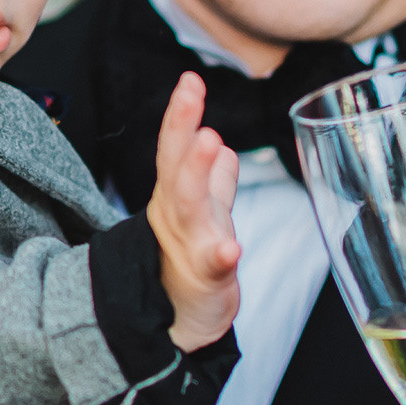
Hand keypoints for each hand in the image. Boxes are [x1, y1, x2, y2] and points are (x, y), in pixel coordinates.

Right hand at [144, 72, 241, 351]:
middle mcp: (179, 217)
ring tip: (213, 143)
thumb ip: (214, 181)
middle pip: (176, 170)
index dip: (180, 115)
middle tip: (190, 93)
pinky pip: (214, 267)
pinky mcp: (207, 282)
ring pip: (191, 208)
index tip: (189, 80)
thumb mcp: (204, 216)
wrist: (174, 324)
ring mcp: (190, 247)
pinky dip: (221, 255)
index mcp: (177, 197)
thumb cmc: (189, 266)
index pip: (176, 149)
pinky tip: (231, 247)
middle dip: (182, 131)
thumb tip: (225, 148)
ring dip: (199, 175)